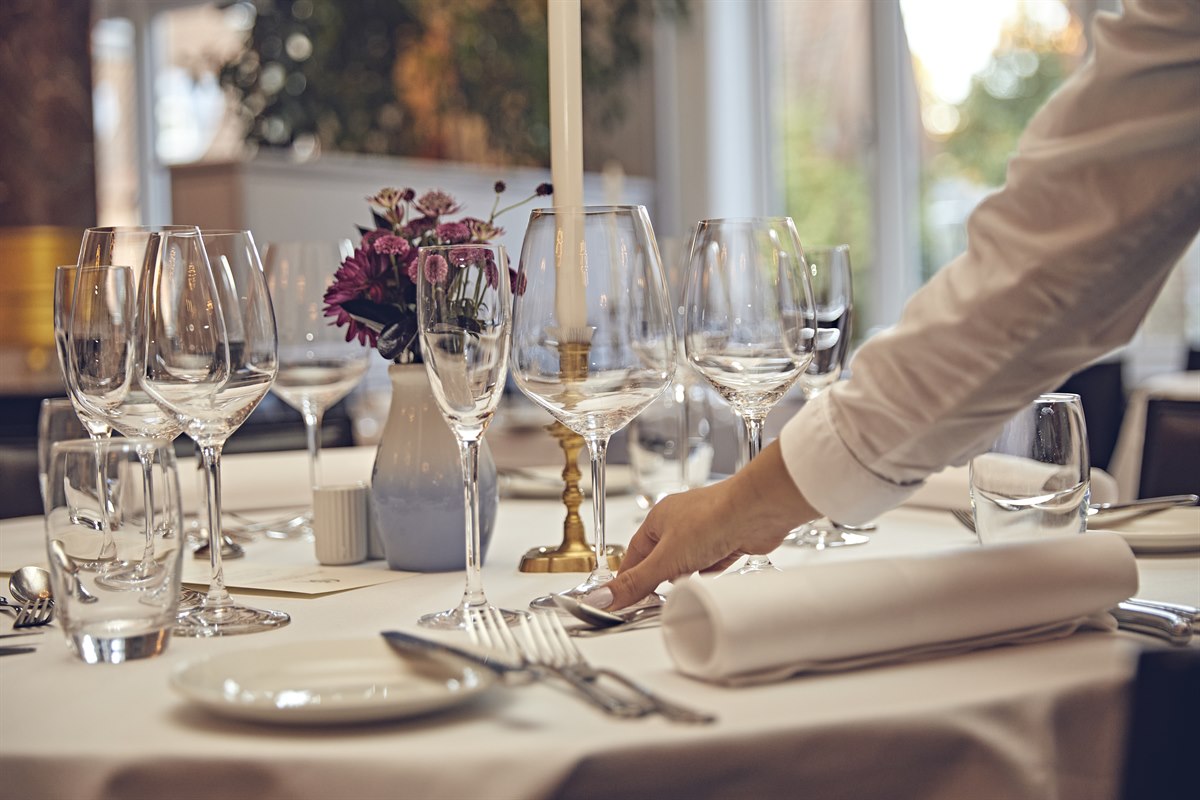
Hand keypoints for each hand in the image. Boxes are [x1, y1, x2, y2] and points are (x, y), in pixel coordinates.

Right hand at [592, 441, 817, 609]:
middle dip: (661, 579)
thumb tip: (603, 596)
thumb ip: (636, 581)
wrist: (757, 511)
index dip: (628, 577)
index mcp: (658, 519)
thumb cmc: (713, 518)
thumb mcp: (666, 559)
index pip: (634, 554)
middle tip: (655, 599)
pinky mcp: (727, 539)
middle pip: (661, 559)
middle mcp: (681, 522)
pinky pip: (711, 562)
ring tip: (686, 586)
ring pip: (687, 561)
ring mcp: (705, 530)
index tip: (622, 597)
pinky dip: (710, 572)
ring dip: (687, 576)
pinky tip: (710, 577)